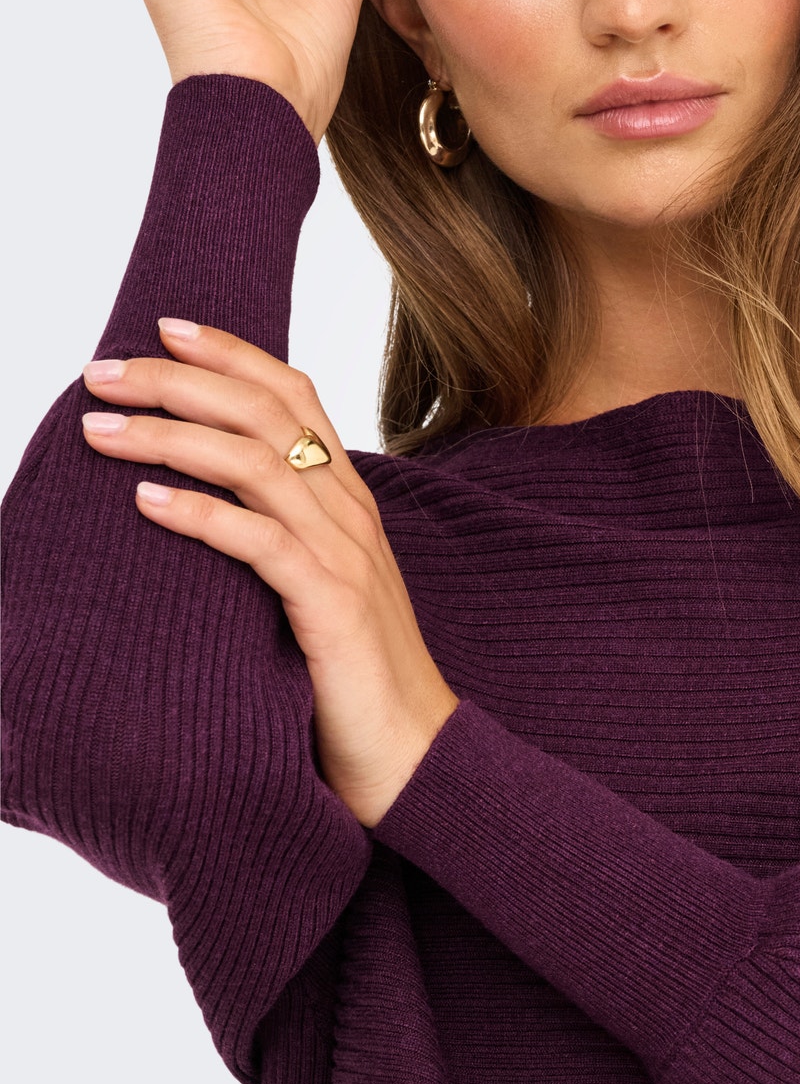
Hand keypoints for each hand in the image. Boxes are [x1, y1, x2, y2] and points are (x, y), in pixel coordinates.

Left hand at [79, 318, 459, 828]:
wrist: (416, 755)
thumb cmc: (351, 677)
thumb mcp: (319, 586)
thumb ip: (280, 535)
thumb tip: (201, 502)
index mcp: (349, 500)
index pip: (294, 395)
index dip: (232, 351)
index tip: (163, 328)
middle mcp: (351, 513)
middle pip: (265, 412)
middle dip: (178, 380)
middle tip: (102, 372)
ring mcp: (345, 557)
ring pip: (255, 462)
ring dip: (170, 436)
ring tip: (99, 430)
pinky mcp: (332, 607)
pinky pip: (260, 542)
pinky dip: (199, 514)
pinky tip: (146, 503)